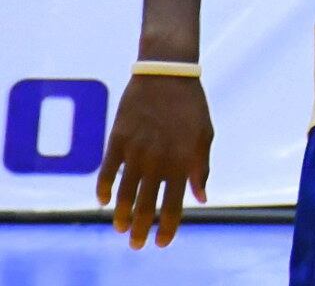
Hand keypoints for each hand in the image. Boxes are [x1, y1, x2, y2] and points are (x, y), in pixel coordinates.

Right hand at [96, 74, 212, 248]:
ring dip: (122, 215)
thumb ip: (200, 168)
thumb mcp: (204, 135)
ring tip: (121, 229)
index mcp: (182, 161)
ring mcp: (136, 152)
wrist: (167, 74)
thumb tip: (201, 198)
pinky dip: (104, 189)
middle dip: (141, 229)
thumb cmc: (191, 106)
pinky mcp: (117, 141)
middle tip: (136, 245)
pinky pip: (107, 172)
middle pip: (146, 205)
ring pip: (125, 194)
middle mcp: (158, 161)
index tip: (162, 243)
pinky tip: (105, 201)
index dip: (168, 227)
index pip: (174, 205)